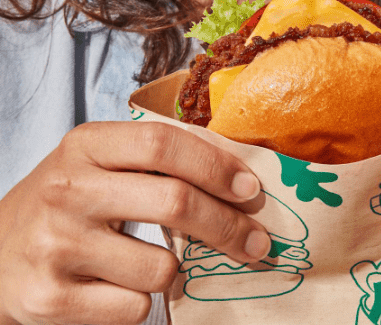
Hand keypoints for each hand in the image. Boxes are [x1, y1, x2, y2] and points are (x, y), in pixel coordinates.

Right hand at [0, 121, 270, 324]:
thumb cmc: (69, 203)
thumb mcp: (100, 164)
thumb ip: (156, 163)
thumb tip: (239, 181)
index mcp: (86, 145)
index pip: (163, 143)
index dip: (216, 165)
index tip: (251, 189)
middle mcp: (68, 190)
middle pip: (174, 202)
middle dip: (229, 226)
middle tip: (259, 242)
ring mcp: (56, 246)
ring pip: (161, 266)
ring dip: (175, 270)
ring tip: (152, 262)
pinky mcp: (49, 300)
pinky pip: (134, 308)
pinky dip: (141, 302)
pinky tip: (118, 287)